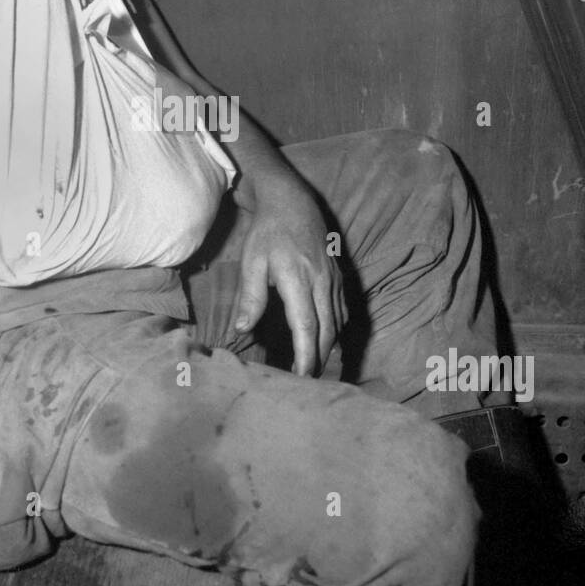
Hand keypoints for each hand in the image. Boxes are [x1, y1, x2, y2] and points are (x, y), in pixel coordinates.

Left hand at [231, 172, 346, 376]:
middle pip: (327, 331)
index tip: (301, 377)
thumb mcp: (251, 261)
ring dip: (328, 348)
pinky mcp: (338, 277)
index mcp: (298, 279)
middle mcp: (321, 282)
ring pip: (337, 323)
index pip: (306, 326)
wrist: (292, 201)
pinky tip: (327, 343)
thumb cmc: (267, 232)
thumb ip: (250, 296)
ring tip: (316, 370)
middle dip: (319, 360)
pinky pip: (342, 311)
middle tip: (307, 384)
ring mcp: (333, 280)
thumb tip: (242, 328)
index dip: (306, 355)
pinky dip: (336, 331)